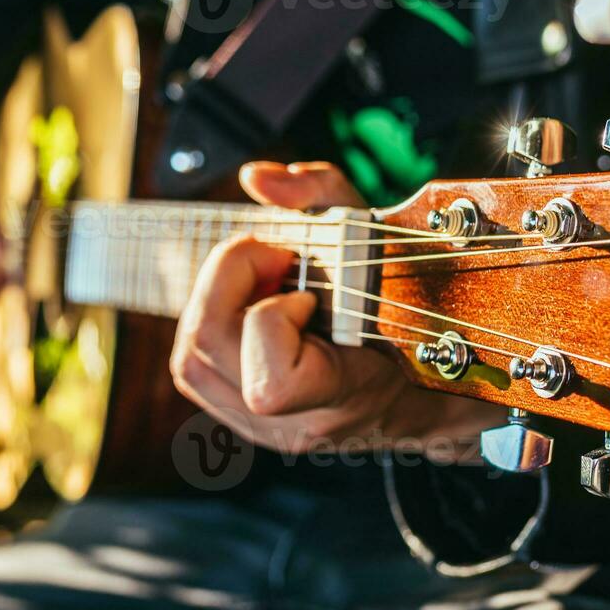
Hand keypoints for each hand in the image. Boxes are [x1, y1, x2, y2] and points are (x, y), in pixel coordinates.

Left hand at [170, 161, 498, 458]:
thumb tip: (257, 178)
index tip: (305, 292)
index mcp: (342, 393)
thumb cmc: (401, 304)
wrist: (420, 379)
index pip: (271, 385)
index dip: (271, 321)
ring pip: (189, 362)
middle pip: (205, 353)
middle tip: (273, 261)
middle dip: (227, 283)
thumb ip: (322, 194)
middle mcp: (296, 424)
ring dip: (213, 301)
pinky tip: (251, 305)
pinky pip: (194, 368)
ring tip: (261, 283)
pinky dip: (211, 322)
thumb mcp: (374, 234)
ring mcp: (264, 430)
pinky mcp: (240, 418)